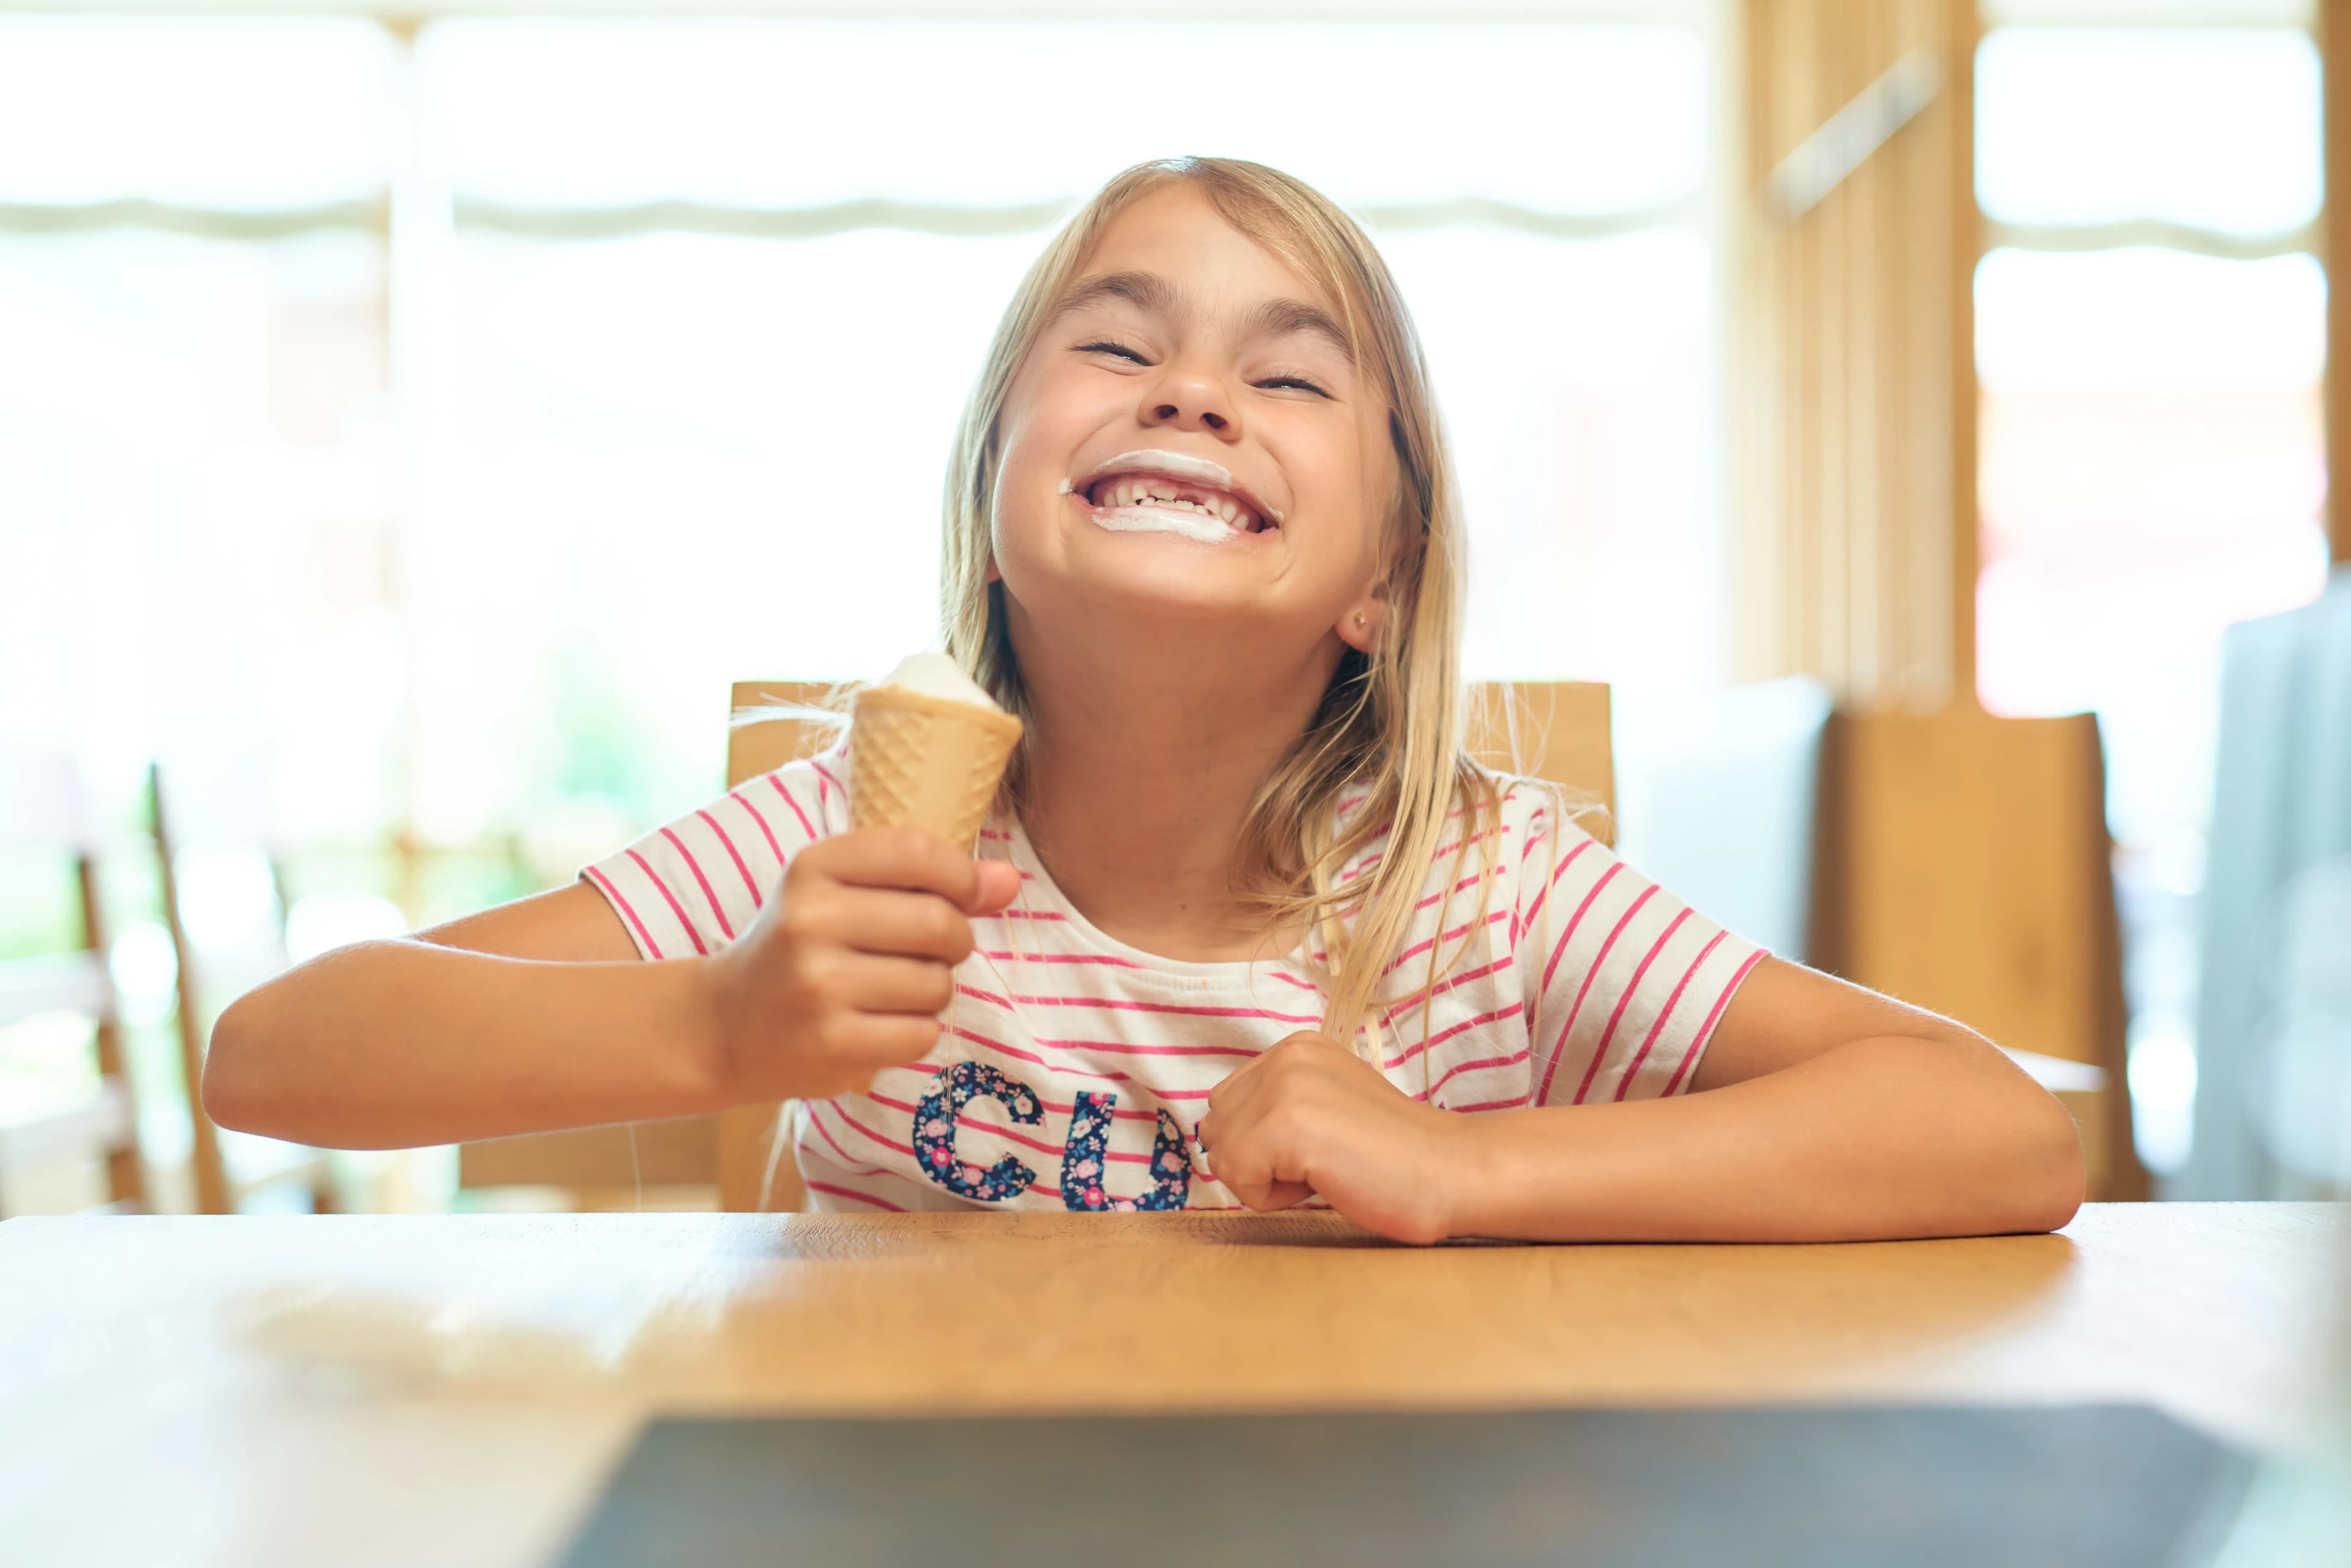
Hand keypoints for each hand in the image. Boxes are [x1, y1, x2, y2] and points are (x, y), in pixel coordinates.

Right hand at [699, 828, 1020, 1100]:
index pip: (918, 852)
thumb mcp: (842, 893)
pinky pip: (922, 1034)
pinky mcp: (832, 1043)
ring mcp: (818, 985)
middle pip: (940, 922)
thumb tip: (1011, 883)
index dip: (962, 876)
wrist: (723, 1025)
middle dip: (954, 941)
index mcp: (813, 868)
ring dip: (933, 992)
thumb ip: (930, 880)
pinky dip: (915, 1033)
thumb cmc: (798, 949)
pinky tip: (879, 1026)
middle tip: (930, 953)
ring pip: (937, 984)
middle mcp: (810, 920)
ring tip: (893, 992)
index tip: (965, 896)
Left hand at [1199, 1031, 1471, 1244]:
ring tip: (1325, 1170)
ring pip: (1221, 1155)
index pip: (1226, 1105)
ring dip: (1265, 1181)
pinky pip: (1238, 1178)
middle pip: (1217, 1128)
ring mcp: (1286, 1086)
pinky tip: (1324, 1181)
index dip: (1262, 1145)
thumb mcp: (1326, 1108)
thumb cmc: (1393, 1158)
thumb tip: (1211, 1135)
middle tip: (1324, 1163)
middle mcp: (1286, 1055)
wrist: (1452, 1172)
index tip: (1321, 1148)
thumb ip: (1275, 1107)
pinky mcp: (1287, 1124)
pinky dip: (1273, 1197)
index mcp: (1295, 1048)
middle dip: (1257, 1161)